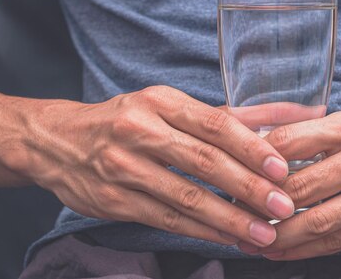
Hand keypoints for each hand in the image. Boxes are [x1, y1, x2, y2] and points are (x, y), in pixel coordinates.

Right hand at [3, 86, 294, 247]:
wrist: (57, 141)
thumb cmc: (126, 119)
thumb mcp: (167, 106)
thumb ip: (223, 116)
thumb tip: (281, 116)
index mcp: (160, 102)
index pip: (214, 124)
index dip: (251, 147)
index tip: (282, 168)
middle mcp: (140, 131)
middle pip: (204, 161)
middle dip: (248, 187)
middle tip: (283, 205)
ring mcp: (123, 167)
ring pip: (186, 197)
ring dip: (230, 218)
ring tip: (264, 232)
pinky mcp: (113, 200)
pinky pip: (166, 219)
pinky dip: (202, 231)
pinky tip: (228, 238)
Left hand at [237, 109, 340, 258]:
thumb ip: (315, 134)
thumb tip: (264, 149)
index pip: (291, 141)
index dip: (258, 161)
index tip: (235, 173)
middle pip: (302, 186)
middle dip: (262, 203)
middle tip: (234, 213)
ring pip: (318, 221)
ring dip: (278, 235)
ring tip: (251, 240)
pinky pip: (339, 241)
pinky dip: (306, 250)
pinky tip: (282, 251)